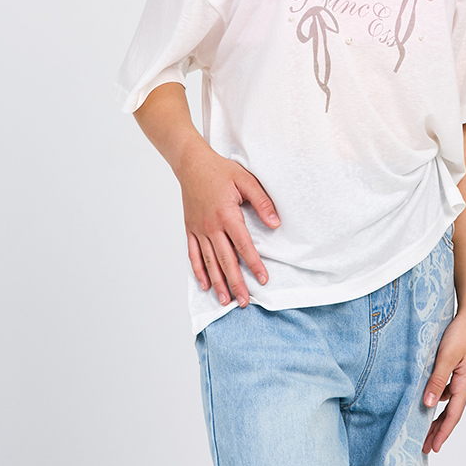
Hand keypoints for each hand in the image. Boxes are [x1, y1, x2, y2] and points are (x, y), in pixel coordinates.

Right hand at [177, 139, 279, 307]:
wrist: (191, 164)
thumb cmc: (220, 170)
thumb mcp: (246, 180)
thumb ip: (262, 201)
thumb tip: (275, 223)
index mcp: (227, 215)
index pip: (244, 246)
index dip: (254, 264)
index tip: (263, 279)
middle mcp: (211, 226)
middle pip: (225, 261)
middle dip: (236, 283)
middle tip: (244, 302)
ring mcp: (198, 229)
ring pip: (209, 262)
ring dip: (218, 282)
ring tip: (226, 300)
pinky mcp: (190, 229)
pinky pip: (193, 254)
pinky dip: (199, 271)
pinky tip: (205, 284)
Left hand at [421, 309, 465, 453]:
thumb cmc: (463, 331)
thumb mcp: (446, 356)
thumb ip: (437, 380)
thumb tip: (429, 404)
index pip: (453, 415)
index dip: (442, 433)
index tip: (433, 448)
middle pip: (451, 411)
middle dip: (438, 429)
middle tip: (424, 445)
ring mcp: (465, 374)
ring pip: (449, 399)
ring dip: (437, 412)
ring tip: (422, 424)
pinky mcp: (461, 365)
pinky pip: (448, 387)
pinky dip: (438, 395)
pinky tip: (427, 395)